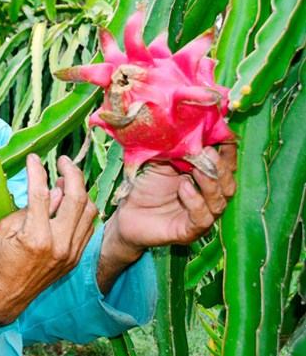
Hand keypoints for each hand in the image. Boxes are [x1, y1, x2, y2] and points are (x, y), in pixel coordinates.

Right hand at [0, 154, 97, 328]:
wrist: (4, 296)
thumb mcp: (5, 228)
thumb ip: (29, 207)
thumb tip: (53, 190)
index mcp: (36, 237)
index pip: (41, 193)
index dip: (37, 170)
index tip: (34, 157)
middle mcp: (59, 244)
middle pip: (76, 198)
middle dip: (71, 172)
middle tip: (62, 160)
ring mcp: (70, 253)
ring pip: (89, 211)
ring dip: (80, 191)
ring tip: (65, 180)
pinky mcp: (75, 258)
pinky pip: (88, 227)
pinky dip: (82, 210)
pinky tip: (70, 201)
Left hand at [96, 144, 236, 292]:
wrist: (126, 214)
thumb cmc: (145, 185)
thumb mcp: (161, 161)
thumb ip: (176, 147)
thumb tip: (189, 125)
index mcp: (204, 177)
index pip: (227, 165)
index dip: (228, 152)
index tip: (224, 138)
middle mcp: (208, 197)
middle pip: (228, 184)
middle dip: (221, 167)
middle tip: (207, 152)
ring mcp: (201, 215)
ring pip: (220, 201)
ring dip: (209, 183)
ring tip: (194, 170)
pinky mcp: (190, 231)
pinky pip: (203, 219)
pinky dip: (196, 203)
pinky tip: (183, 189)